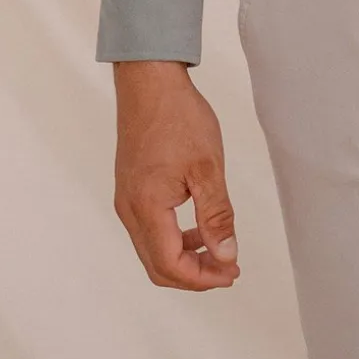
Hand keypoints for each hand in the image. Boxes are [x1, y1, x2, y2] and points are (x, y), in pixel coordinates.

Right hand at [112, 60, 240, 289]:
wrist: (150, 81)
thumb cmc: (179, 117)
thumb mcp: (208, 167)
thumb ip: (217, 215)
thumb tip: (226, 256)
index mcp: (146, 207)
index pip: (170, 265)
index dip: (203, 278)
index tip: (232, 273)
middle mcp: (129, 210)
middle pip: (158, 266)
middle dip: (194, 275)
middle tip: (228, 269)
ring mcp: (126, 199)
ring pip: (152, 250)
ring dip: (184, 258)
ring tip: (218, 251)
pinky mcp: (130, 188)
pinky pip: (149, 229)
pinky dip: (174, 239)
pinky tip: (198, 227)